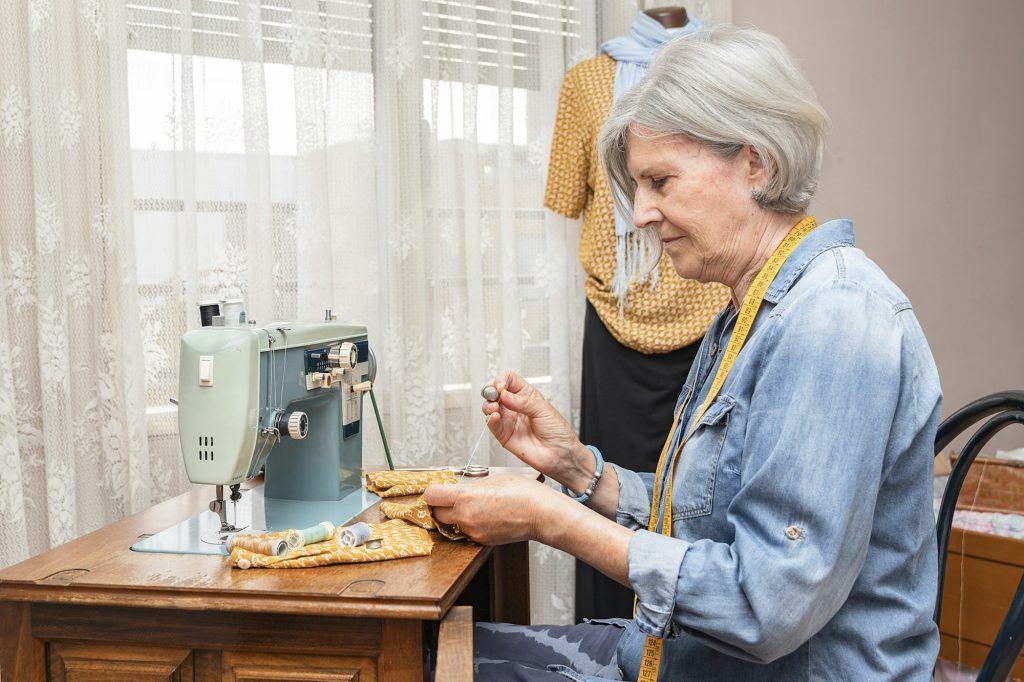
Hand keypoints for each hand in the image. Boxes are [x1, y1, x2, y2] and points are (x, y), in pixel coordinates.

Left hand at [423, 475, 563, 544]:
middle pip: (437, 514)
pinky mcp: (482, 541)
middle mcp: (466, 517)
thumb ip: (471, 485)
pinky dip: (470, 525)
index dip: (433, 492)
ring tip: (475, 506)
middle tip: (451, 498)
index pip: (432, 496)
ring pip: (453, 524)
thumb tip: (459, 489)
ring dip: (456, 516)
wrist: (541, 514)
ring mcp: (474, 531)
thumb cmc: (523, 493)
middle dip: (441, 506)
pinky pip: (467, 532)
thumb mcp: (493, 479)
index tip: (437, 490)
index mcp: (466, 497)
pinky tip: (485, 515)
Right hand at [482, 370, 584, 478]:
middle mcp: (515, 406)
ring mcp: (508, 420)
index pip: (509, 380)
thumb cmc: (557, 431)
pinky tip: (495, 416)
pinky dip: (489, 419)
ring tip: (495, 407)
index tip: (502, 386)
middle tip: (494, 395)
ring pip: (489, 407)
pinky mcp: (503, 434)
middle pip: (495, 391)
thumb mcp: (543, 409)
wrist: (559, 453)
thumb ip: (522, 402)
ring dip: (488, 405)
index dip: (502, 380)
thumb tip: (504, 394)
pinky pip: (491, 425)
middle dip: (490, 390)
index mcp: (526, 395)